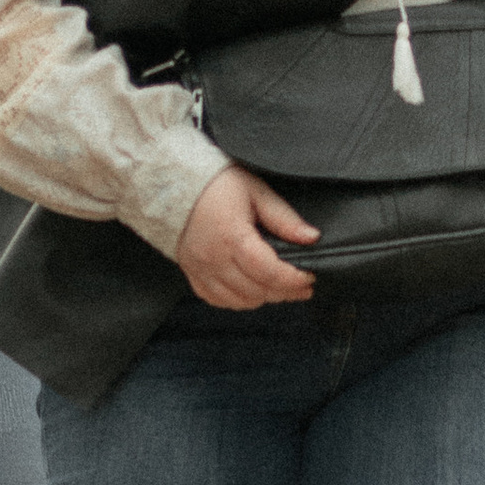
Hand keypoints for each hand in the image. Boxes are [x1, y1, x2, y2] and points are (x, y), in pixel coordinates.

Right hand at [175, 164, 318, 307]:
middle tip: (302, 285)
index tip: (309, 278)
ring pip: (239, 301)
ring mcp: (200, 270)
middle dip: (285, 292)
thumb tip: (311, 237)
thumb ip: (284, 218)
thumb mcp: (256, 191)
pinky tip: (252, 289)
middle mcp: (214, 258)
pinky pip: (218, 300)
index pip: (269, 271)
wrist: (174, 183)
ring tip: (279, 286)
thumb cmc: (216, 183)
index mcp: (232, 236)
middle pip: (257, 291)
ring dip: (264, 297)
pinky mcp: (192, 274)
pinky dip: (239, 300)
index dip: (293, 280)